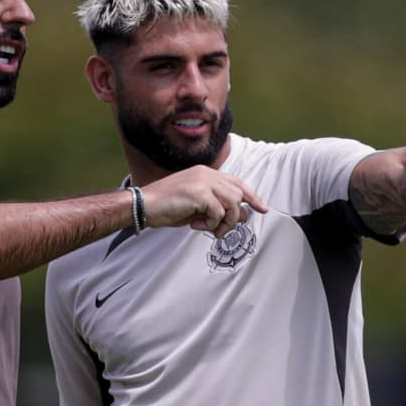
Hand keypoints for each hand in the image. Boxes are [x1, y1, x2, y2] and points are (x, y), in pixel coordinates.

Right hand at [140, 166, 268, 237]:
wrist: (143, 205)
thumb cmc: (167, 207)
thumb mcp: (197, 209)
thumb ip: (218, 209)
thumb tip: (243, 214)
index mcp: (206, 173)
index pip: (237, 183)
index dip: (252, 196)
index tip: (262, 208)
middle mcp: (206, 173)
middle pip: (239, 193)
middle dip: (235, 216)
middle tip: (221, 231)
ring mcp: (203, 181)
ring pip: (233, 202)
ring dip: (224, 221)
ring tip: (209, 229)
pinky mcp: (198, 192)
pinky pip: (218, 212)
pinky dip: (211, 224)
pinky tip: (196, 225)